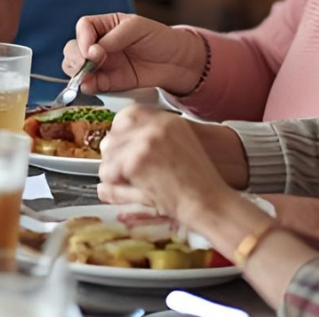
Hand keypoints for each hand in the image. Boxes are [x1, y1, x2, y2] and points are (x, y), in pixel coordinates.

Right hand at [64, 14, 203, 94]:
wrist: (178, 62)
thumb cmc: (159, 38)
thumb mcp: (138, 28)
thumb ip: (114, 37)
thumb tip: (93, 51)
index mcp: (105, 25)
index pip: (84, 27)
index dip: (83, 39)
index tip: (92, 50)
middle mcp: (98, 44)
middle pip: (73, 49)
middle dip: (77, 57)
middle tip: (90, 64)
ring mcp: (102, 64)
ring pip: (76, 68)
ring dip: (77, 73)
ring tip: (88, 78)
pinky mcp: (108, 82)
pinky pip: (91, 84)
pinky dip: (87, 86)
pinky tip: (90, 87)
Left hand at [97, 107, 232, 222]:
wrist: (211, 203)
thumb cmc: (199, 184)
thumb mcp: (180, 151)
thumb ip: (150, 144)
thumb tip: (118, 145)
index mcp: (167, 120)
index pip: (128, 114)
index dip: (120, 133)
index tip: (121, 148)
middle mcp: (156, 125)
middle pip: (113, 132)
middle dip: (114, 154)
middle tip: (124, 172)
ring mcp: (145, 141)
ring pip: (108, 153)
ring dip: (114, 171)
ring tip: (132, 183)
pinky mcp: (137, 161)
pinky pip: (108, 171)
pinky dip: (114, 184)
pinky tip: (134, 189)